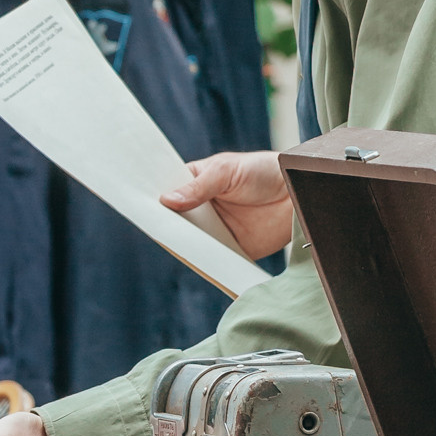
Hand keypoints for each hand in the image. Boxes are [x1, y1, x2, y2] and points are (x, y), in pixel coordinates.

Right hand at [161, 149, 294, 258]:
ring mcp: (214, 231)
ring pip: (190, 243)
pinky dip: (205, 263)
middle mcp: (200, 210)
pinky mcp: (231, 251)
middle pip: (173, 222)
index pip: (166, 192)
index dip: (152, 198)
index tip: (138, 203)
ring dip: (183, 246)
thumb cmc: (263, 171)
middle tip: (154, 226)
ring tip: (175, 245)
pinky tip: (198, 261)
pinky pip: (212, 260)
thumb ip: (199, 187)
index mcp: (194, 184)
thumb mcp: (227, 171)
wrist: (298, 193)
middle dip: (163, 225)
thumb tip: (166, 201)